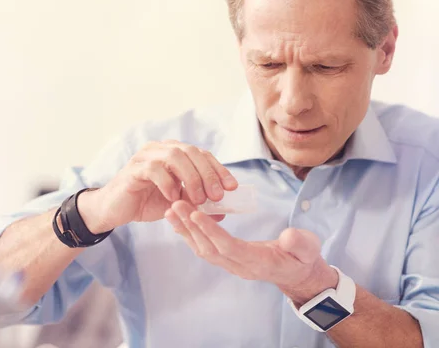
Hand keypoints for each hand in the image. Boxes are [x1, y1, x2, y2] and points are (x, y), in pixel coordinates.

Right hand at [80, 140, 237, 232]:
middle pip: (191, 151)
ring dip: (191, 178)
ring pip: (175, 155)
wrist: (115, 210)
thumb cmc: (146, 202)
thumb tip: (223, 211)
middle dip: (208, 173)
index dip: (219, 169)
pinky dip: (168, 183)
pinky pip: (154, 169)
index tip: (232, 187)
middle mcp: (160, 149)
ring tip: (197, 199)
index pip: (202, 154)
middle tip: (217, 195)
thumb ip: (197, 204)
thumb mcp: (178, 204)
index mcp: (173, 153)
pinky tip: (173, 199)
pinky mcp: (133, 169)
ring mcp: (145, 156)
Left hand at [165, 200, 337, 304]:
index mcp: (257, 263)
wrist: (298, 273)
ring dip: (186, 230)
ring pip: (203, 249)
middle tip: (175, 206)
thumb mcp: (308, 249)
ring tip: (171, 210)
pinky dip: (191, 234)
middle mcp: (239, 266)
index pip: (229, 248)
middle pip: (209, 248)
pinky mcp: (227, 259)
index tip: (196, 214)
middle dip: (191, 227)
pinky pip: (204, 247)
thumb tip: (289, 236)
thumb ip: (300, 244)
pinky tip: (181, 220)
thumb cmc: (303, 258)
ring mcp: (232, 264)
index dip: (211, 232)